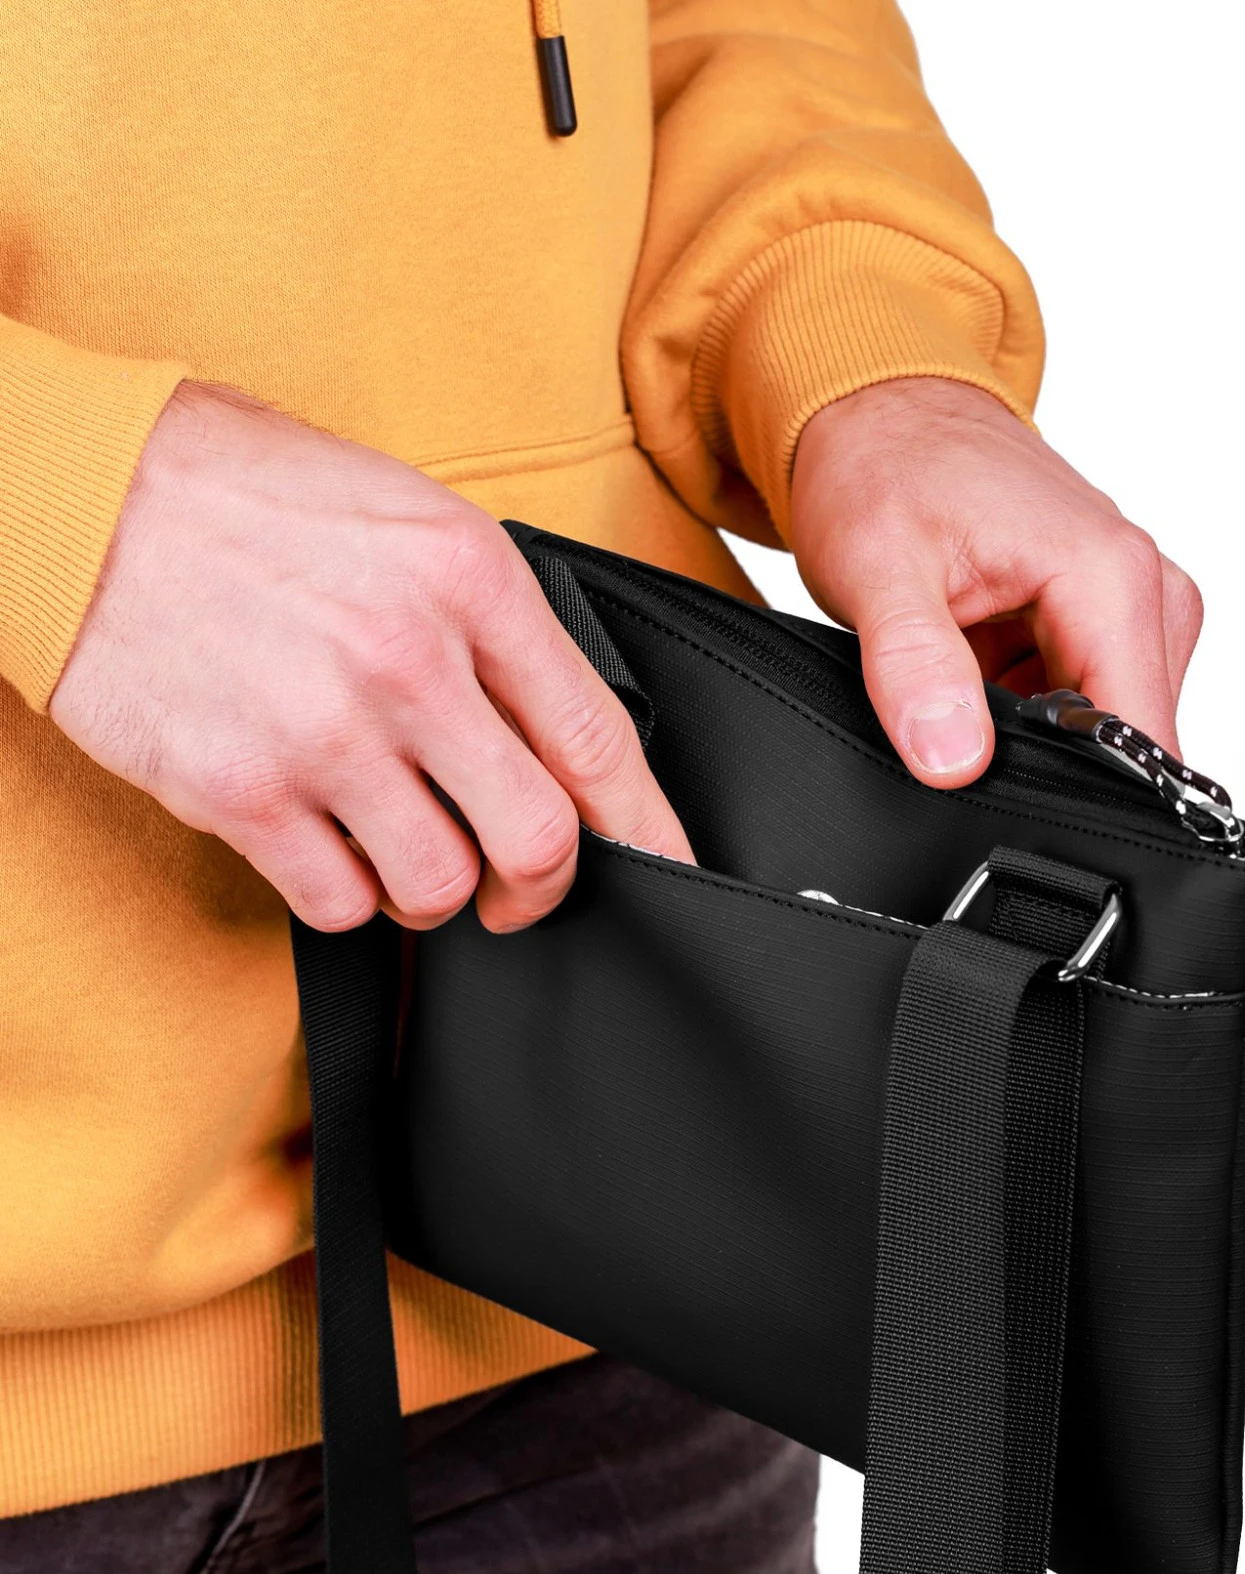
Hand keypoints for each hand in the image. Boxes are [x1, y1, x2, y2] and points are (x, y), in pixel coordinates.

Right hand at [51, 381, 691, 931]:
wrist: (71, 490)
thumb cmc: (235, 491)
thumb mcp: (399, 511)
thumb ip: (484, 619)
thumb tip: (550, 727)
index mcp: (466, 576)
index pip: (596, 737)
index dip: (646, 826)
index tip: (663, 866)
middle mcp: (409, 658)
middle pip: (540, 838)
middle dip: (541, 886)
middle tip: (518, 891)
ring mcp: (325, 732)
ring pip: (440, 886)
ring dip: (432, 889)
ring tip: (397, 845)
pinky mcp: (241, 792)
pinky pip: (338, 903)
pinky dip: (343, 893)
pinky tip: (321, 842)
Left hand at [791, 377, 1202, 785]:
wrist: (884, 412)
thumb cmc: (883, 467)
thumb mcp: (875, 571)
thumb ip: (916, 669)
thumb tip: (952, 759)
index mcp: (1109, 573)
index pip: (1140, 736)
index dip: (1083, 794)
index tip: (1017, 803)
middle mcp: (1143, 586)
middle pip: (1127, 740)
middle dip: (1048, 761)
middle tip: (962, 719)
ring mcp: (1133, 604)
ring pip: (1102, 727)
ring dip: (1032, 732)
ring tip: (963, 678)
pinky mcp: (1107, 618)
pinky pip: (1082, 701)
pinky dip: (1025, 707)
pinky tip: (977, 671)